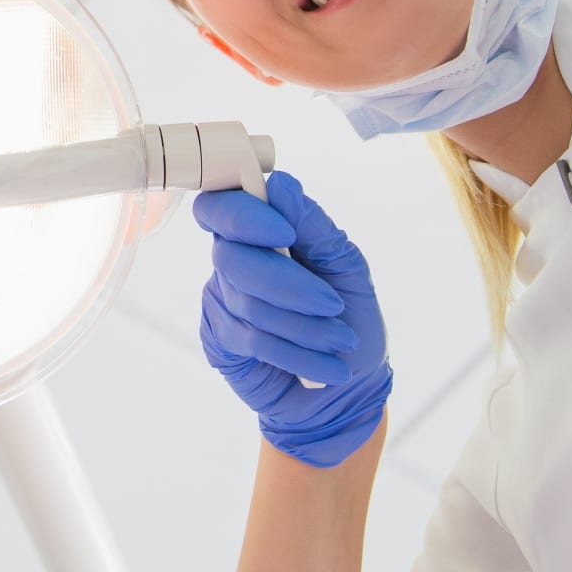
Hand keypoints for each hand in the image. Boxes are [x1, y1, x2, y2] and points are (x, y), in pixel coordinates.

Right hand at [195, 170, 390, 467]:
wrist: (351, 387)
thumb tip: (281, 184)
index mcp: (260, 230)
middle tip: (333, 305)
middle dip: (287, 283)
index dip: (243, 216)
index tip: (285, 233)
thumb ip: (313, 226)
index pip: (223, 205)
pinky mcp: (220, 341)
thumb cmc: (350, 317)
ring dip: (303, 326)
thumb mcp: (346, 267)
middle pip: (231, 257)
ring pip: (245, 302)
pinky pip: (248, 339)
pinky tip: (325, 366)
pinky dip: (294, 353)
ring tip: (342, 341)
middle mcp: (233, 260)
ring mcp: (221, 300)